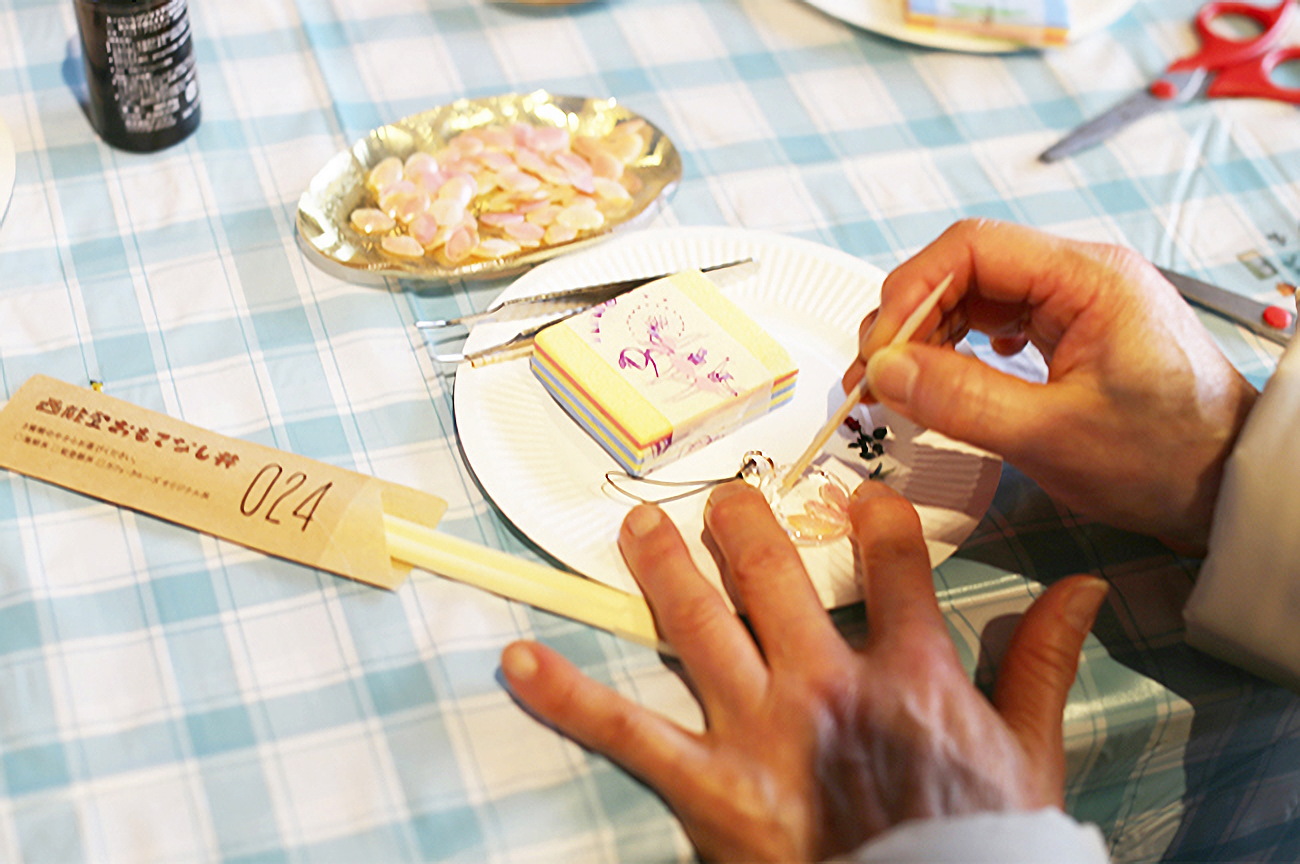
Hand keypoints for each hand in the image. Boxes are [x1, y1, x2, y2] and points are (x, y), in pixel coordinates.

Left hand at [502, 480, 1106, 860]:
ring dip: (660, 567)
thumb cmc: (981, 846)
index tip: (861, 496)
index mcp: (911, 673)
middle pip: (773, 575)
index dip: (875, 518)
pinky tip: (516, 660)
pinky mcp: (709, 786)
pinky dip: (566, 695)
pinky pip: (626, 732)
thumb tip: (1082, 587)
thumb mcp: (1030, 756)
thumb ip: (1041, 663)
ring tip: (637, 526)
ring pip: (696, 625)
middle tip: (724, 498)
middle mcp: (828, 685)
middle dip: (743, 524)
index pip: (891, 562)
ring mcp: (761, 731)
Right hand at [846, 219, 1257, 552]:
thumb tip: (886, 370)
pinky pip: (993, 324)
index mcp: (1087, 278)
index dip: (911, 292)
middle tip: (876, 378)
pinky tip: (945, 381)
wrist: (1227, 487)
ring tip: (898, 387)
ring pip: (973, 297)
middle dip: (910, 319)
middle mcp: (1079, 277)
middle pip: (964, 270)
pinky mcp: (1068, 333)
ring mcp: (1073, 304)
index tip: (879, 350)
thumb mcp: (1052, 435)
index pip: (971, 248)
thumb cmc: (1166, 459)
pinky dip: (955, 350)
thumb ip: (962, 399)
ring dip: (926, 338)